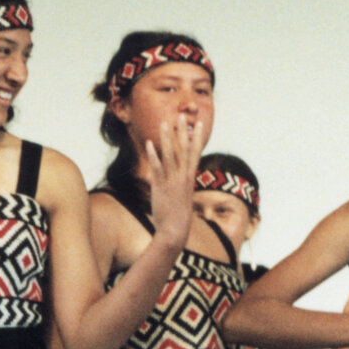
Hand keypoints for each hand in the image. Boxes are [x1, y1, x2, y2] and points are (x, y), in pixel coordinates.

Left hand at [145, 114, 209, 244]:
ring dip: (167, 138)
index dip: (197, 137)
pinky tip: (149, 143)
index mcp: (190, 178)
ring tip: (165, 123)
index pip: (195, 153)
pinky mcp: (161, 187)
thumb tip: (174, 179)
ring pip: (170, 155)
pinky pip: (157, 167)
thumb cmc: (177, 217)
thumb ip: (177, 185)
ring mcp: (172, 181)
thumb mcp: (181, 197)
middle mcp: (183, 177)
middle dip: (183, 131)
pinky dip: (153, 155)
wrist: (175, 232)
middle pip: (184, 149)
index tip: (199, 123)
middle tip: (182, 115)